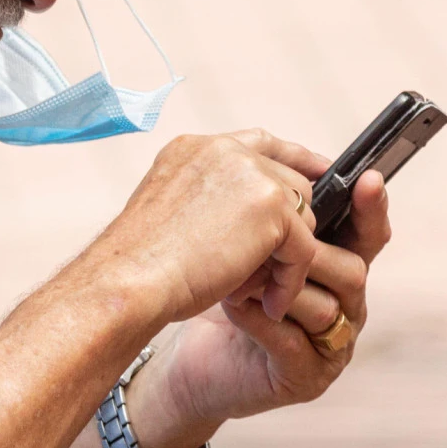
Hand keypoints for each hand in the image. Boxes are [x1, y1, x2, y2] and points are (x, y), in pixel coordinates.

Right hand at [94, 129, 326, 325]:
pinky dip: (290, 282)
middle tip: (271, 270)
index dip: (293, 158)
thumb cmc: (139, 264)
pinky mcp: (271, 207)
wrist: (127, 280)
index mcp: (196, 148)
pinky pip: (303, 249)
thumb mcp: (173, 215)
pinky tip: (270, 304)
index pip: (261, 142)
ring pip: (302, 217)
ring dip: (287, 258)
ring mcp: (250, 174)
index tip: (319, 173)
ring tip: (259, 292)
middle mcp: (225, 151)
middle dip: (289, 228)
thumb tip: (255, 221)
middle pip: (291, 182)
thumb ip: (213, 201)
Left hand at [146, 169, 392, 427]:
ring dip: (278, 286)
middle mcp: (345, 308)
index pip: (367, 234)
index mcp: (337, 267)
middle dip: (308, 253)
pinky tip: (232, 303)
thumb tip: (293, 161)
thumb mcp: (245, 238)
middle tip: (266, 242)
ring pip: (328, 308)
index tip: (368, 178)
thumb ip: (274, 207)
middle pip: (354, 269)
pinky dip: (259, 320)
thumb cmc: (218, 287)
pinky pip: (295, 343)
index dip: (371, 208)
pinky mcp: (305, 378)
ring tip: (235, 276)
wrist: (186, 354)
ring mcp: (330, 348)